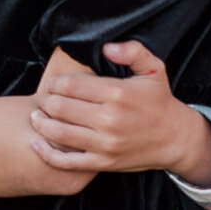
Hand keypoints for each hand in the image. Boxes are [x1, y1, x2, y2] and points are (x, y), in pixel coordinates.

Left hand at [29, 41, 210, 185]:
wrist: (175, 138)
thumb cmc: (159, 100)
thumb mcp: (153, 68)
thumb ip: (132, 50)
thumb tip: (106, 47)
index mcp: (117, 93)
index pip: (72, 85)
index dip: (55, 83)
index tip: (51, 83)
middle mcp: (109, 120)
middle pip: (61, 108)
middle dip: (46, 101)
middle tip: (42, 98)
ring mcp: (105, 144)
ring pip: (61, 134)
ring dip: (42, 124)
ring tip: (35, 116)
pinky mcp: (103, 163)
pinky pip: (69, 162)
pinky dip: (48, 155)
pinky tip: (37, 144)